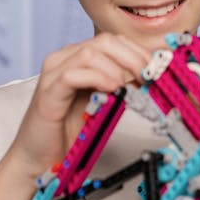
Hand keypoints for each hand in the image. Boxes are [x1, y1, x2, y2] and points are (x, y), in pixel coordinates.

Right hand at [10, 33, 149, 179]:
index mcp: (78, 58)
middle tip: (150, 76)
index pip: (114, 41)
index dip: (140, 52)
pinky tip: (111, 90)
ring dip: (117, 69)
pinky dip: (97, 78)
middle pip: (105, 41)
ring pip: (90, 53)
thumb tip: (150, 76)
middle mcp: (64, 58)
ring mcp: (53, 73)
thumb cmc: (70, 131)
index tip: (159, 68)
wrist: (40, 158)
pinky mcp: (47, 91)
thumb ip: (121, 85)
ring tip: (129, 87)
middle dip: (134, 57)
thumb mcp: (104, 102)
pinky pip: (72, 74)